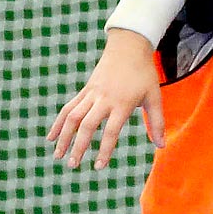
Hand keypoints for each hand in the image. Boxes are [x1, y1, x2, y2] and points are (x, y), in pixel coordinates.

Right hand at [47, 30, 163, 168]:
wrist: (129, 46)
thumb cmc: (144, 74)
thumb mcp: (154, 97)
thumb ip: (157, 122)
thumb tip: (162, 147)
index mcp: (122, 103)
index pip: (111, 131)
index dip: (104, 150)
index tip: (98, 167)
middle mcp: (104, 99)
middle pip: (87, 125)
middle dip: (78, 146)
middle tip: (72, 166)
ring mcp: (92, 93)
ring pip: (73, 116)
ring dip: (63, 136)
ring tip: (57, 156)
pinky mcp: (85, 90)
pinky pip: (69, 107)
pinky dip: (59, 123)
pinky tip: (51, 137)